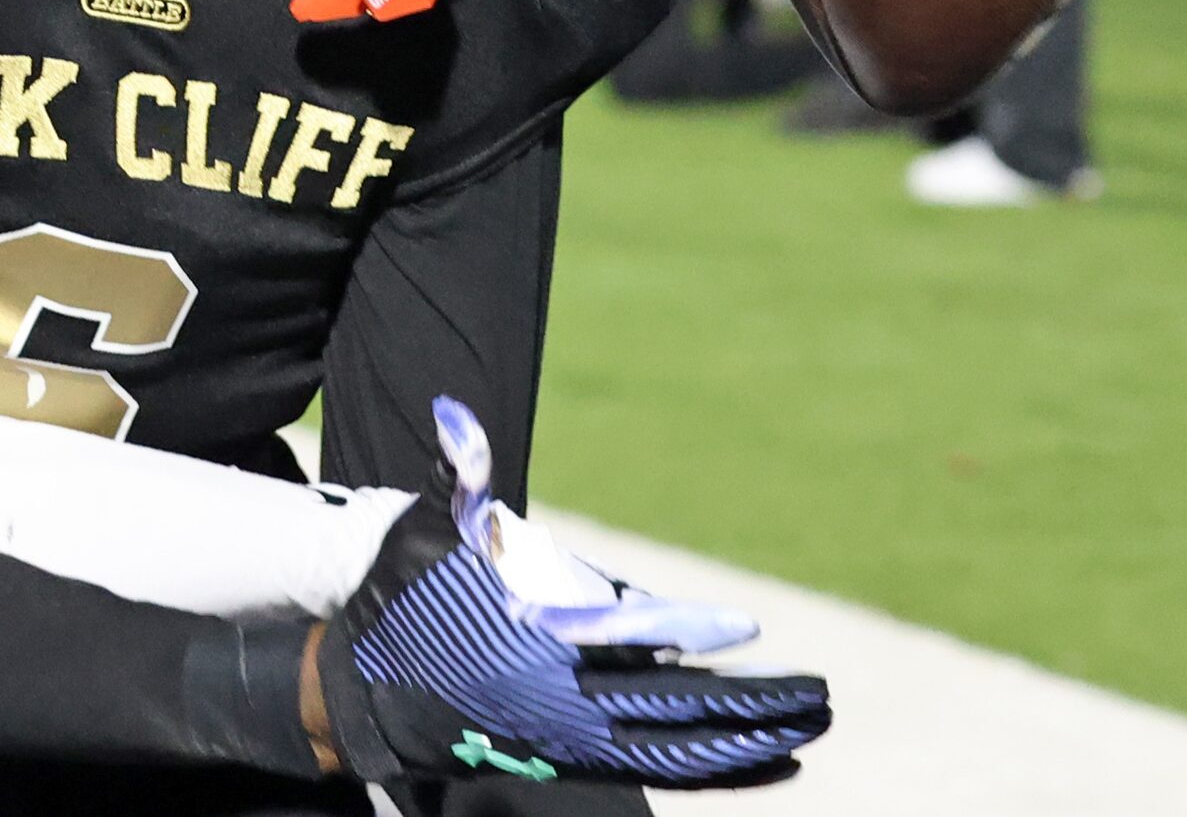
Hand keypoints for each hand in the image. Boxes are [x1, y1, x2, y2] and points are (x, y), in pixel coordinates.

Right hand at [311, 398, 829, 789]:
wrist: (366, 683)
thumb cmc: (407, 599)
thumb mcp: (428, 531)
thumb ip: (461, 477)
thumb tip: (458, 415)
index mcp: (529, 637)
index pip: (619, 634)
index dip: (681, 634)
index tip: (741, 629)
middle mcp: (559, 697)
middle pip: (671, 709)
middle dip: (748, 705)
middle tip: (820, 694)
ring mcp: (572, 737)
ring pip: (676, 750)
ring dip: (747, 742)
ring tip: (810, 726)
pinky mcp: (578, 758)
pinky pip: (663, 771)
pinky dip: (721, 772)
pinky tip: (772, 764)